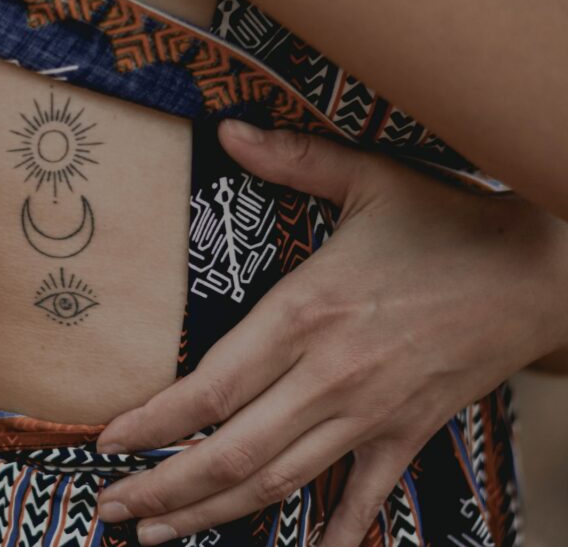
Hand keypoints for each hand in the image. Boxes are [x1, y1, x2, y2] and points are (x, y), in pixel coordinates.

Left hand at [94, 120, 567, 545]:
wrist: (542, 269)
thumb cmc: (449, 221)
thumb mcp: (368, 178)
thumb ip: (292, 158)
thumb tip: (226, 127)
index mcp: (306, 313)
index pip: (211, 387)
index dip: (154, 422)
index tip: (108, 442)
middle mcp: (329, 375)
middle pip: (231, 452)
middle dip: (164, 488)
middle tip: (110, 510)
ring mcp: (370, 413)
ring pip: (279, 482)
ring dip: (214, 514)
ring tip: (159, 535)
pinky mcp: (409, 433)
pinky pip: (364, 498)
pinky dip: (331, 533)